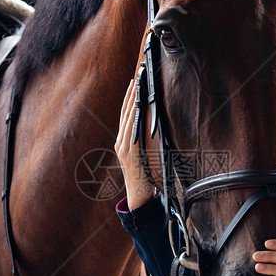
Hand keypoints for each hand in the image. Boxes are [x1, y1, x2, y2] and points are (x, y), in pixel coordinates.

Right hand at [115, 76, 155, 208]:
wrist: (139, 196)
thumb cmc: (146, 179)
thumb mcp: (144, 158)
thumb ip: (145, 145)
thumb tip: (154, 129)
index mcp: (124, 144)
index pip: (125, 118)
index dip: (128, 100)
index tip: (133, 86)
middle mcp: (120, 144)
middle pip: (124, 114)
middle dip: (129, 95)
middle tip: (135, 79)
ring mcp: (122, 148)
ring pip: (126, 119)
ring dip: (131, 101)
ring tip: (135, 87)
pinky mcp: (127, 152)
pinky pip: (130, 130)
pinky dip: (132, 117)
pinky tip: (136, 106)